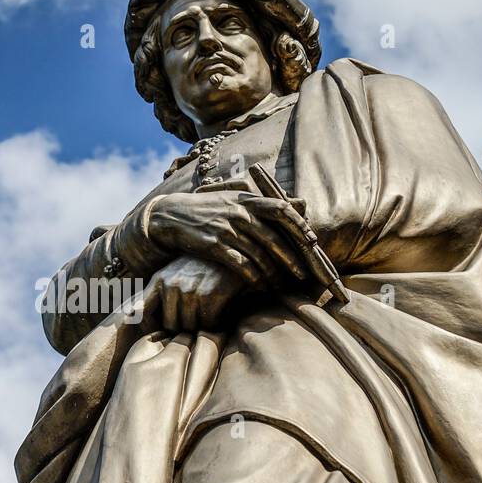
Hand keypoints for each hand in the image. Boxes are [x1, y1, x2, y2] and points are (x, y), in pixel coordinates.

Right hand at [147, 189, 309, 285]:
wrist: (170, 216)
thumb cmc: (206, 208)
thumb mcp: (235, 197)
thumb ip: (267, 201)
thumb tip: (300, 203)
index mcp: (247, 199)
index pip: (281, 209)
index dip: (299, 226)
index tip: (312, 241)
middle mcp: (239, 212)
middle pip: (274, 237)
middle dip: (291, 258)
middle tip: (302, 273)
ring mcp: (226, 229)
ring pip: (259, 254)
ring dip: (273, 272)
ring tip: (280, 284)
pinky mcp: (213, 245)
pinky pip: (240, 264)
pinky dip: (253, 277)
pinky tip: (259, 285)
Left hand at [150, 255, 242, 332]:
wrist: (230, 253)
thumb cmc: (200, 267)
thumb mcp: (173, 274)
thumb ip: (154, 294)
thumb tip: (131, 316)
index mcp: (159, 280)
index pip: (141, 311)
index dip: (146, 326)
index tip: (156, 330)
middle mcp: (172, 285)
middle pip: (170, 325)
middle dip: (182, 327)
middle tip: (195, 317)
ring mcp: (190, 290)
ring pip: (190, 326)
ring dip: (200, 325)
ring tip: (208, 311)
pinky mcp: (210, 294)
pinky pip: (208, 323)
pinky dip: (216, 322)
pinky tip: (220, 309)